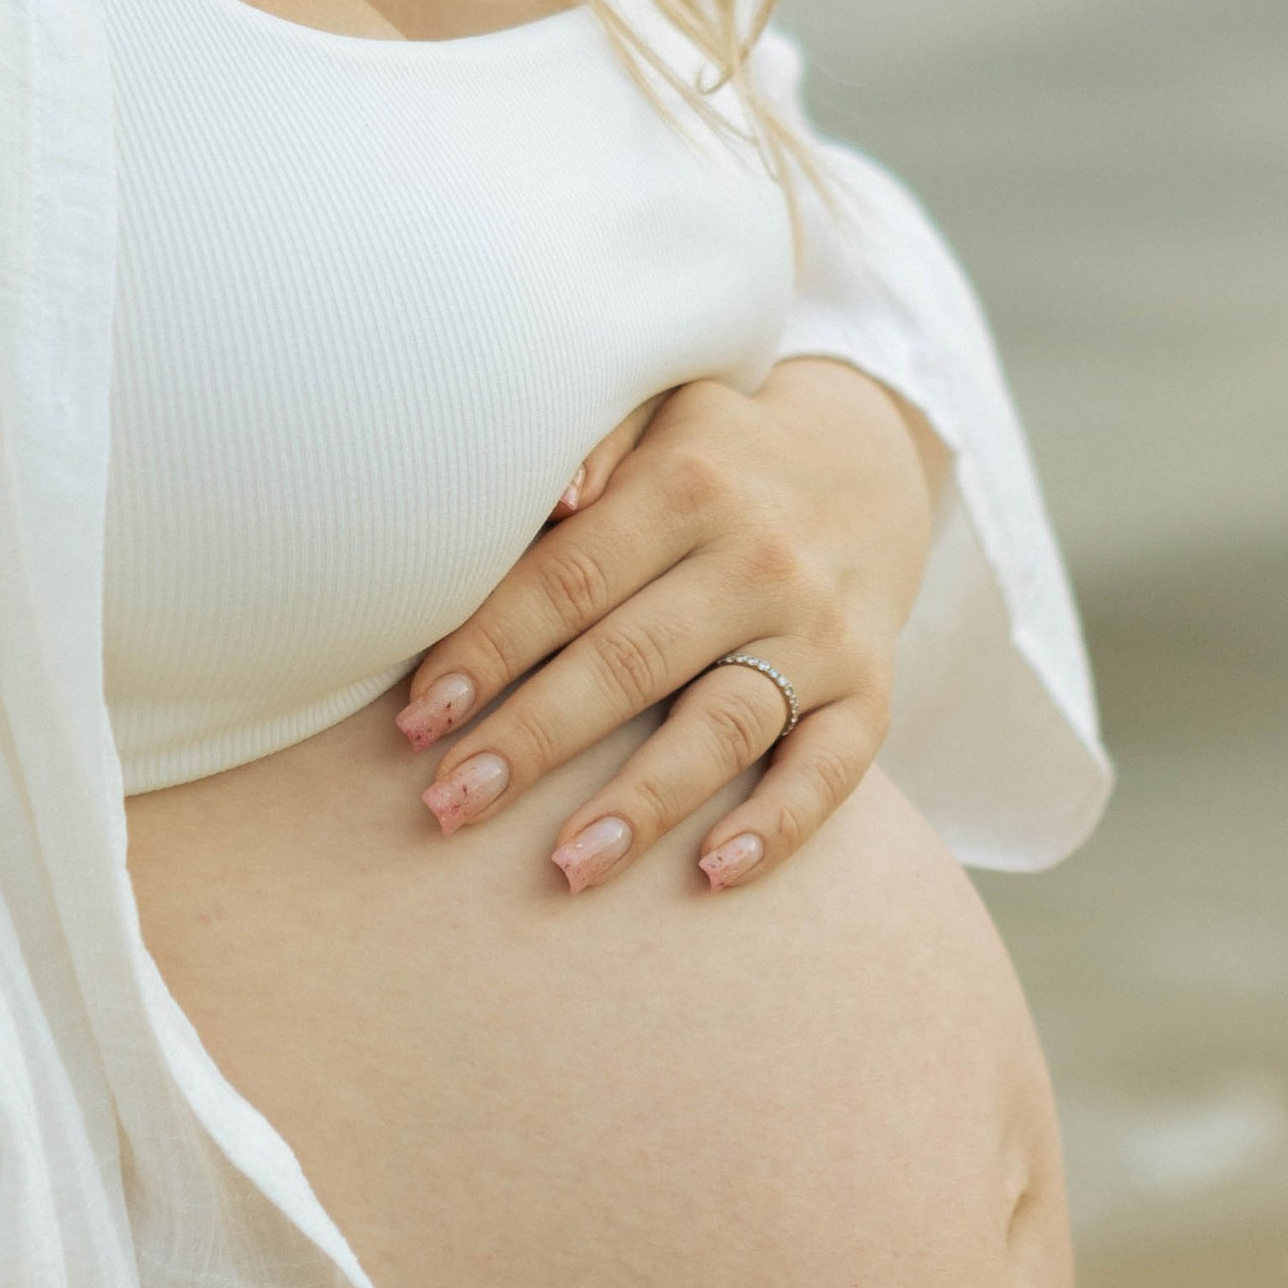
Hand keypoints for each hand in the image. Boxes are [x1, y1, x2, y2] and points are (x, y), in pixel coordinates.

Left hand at [393, 360, 945, 897]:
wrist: (869, 461)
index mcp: (688, 485)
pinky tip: (712, 874)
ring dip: (640, 804)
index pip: (567, 580)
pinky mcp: (869, 689)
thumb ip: (596, 444)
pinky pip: (830, 768)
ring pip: (722, 727)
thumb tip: (553, 498)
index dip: (487, 651)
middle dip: (531, 740)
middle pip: (628, 661)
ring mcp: (819, 631)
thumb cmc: (717, 454)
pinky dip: (778, 826)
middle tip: (448, 804)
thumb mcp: (658, 414)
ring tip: (565, 867)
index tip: (417, 717)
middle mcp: (759, 560)